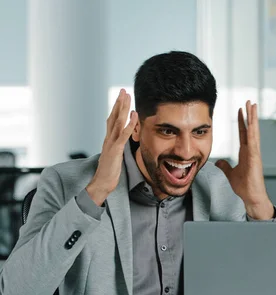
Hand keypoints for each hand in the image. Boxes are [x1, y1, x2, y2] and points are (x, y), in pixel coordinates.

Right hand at [86, 89, 137, 205]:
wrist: (101, 183)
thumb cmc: (109, 172)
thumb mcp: (114, 156)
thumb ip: (116, 147)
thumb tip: (121, 143)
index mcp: (108, 140)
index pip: (112, 120)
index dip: (116, 108)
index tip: (121, 98)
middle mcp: (108, 138)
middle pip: (113, 116)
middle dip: (118, 103)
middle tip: (123, 90)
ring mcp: (111, 143)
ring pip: (117, 122)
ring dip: (122, 108)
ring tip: (127, 96)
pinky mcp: (115, 150)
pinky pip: (123, 134)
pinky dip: (129, 124)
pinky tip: (134, 115)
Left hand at [215, 101, 272, 219]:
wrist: (251, 196)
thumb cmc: (244, 186)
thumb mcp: (230, 173)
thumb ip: (225, 166)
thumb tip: (218, 161)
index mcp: (246, 152)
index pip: (243, 133)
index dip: (242, 121)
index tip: (241, 109)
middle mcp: (251, 150)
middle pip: (250, 128)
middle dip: (249, 114)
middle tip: (249, 101)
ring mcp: (255, 152)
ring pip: (254, 130)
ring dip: (253, 117)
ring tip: (253, 104)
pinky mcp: (255, 157)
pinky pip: (253, 140)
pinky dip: (253, 130)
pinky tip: (252, 121)